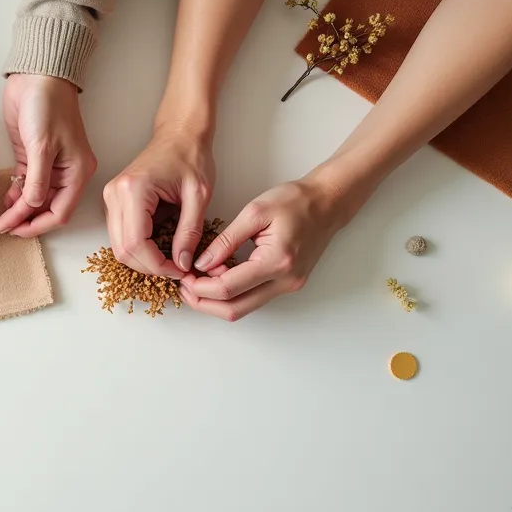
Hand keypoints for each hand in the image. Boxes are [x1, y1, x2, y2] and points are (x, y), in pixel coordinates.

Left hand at [0, 74, 95, 236]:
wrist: (37, 76)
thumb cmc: (48, 105)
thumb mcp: (42, 146)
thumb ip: (37, 180)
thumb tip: (32, 207)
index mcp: (77, 172)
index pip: (60, 212)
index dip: (37, 225)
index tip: (15, 230)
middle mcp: (66, 173)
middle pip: (47, 208)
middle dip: (27, 221)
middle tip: (3, 227)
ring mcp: (49, 166)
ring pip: (35, 199)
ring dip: (20, 210)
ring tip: (1, 218)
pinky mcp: (32, 157)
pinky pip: (26, 185)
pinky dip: (16, 196)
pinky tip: (5, 202)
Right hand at [101, 131, 215, 278]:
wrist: (179, 133)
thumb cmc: (190, 156)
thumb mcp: (199, 196)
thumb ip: (190, 232)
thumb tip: (183, 263)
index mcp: (134, 190)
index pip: (136, 244)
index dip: (157, 265)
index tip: (181, 270)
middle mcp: (115, 195)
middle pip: (123, 250)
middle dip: (150, 267)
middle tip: (177, 269)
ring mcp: (111, 198)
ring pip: (119, 247)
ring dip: (144, 260)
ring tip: (171, 260)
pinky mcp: (115, 201)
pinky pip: (122, 236)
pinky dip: (140, 248)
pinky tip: (160, 247)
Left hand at [181, 178, 347, 320]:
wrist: (328, 203)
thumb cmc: (296, 201)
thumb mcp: (254, 213)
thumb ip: (225, 241)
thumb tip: (200, 264)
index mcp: (276, 261)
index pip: (228, 288)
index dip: (200, 287)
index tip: (183, 276)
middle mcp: (285, 281)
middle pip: (235, 310)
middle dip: (204, 302)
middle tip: (185, 284)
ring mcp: (288, 286)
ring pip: (243, 308)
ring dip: (217, 299)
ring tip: (199, 277)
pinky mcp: (287, 284)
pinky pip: (253, 297)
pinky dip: (232, 292)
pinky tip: (219, 274)